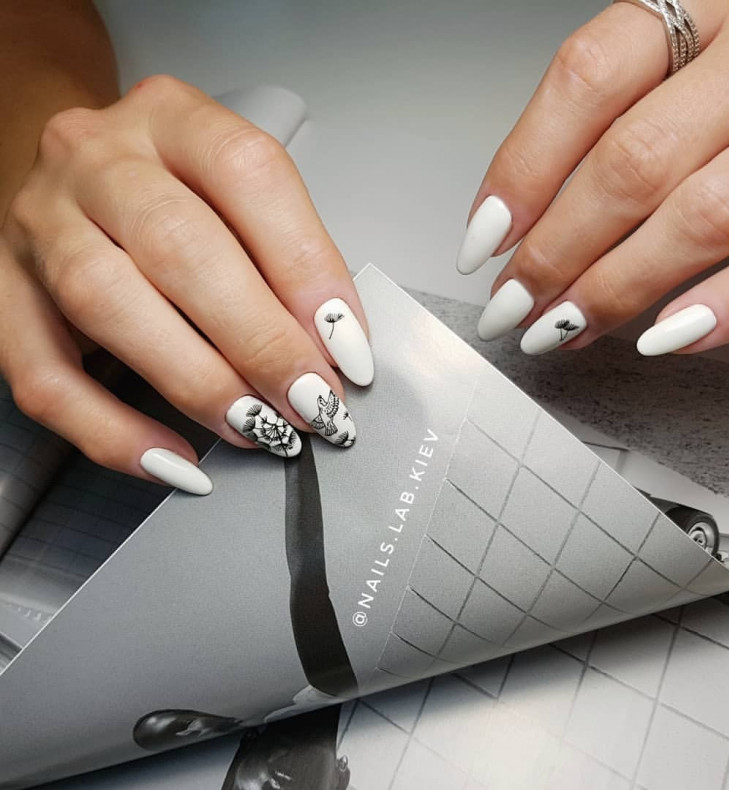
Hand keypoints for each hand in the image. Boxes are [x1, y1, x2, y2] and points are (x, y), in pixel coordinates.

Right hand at [0, 76, 372, 493]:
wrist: (75, 173)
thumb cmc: (177, 193)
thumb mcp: (234, 195)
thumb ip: (282, 256)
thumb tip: (332, 351)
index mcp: (172, 118)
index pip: (250, 177)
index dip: (308, 271)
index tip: (348, 352)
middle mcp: (96, 157)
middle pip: (179, 245)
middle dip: (259, 340)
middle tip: (312, 404)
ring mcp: (39, 222)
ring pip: (107, 301)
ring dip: (196, 381)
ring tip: (260, 428)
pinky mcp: (3, 294)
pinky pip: (44, 375)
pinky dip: (112, 431)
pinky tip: (176, 461)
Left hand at [458, 0, 728, 356]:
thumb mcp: (691, 40)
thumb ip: (623, 106)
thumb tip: (529, 213)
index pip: (588, 80)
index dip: (523, 169)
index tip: (482, 242)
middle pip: (636, 160)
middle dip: (558, 252)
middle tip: (512, 308)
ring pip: (707, 212)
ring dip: (621, 287)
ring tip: (565, 328)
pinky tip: (666, 336)